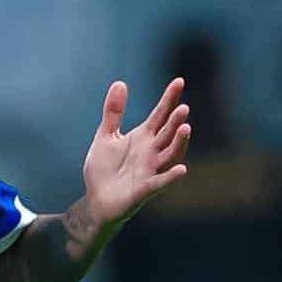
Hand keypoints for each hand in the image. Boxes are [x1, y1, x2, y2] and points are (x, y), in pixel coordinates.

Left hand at [79, 78, 192, 227]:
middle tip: (183, 107)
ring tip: (186, 128)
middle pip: (167, 133)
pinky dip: (171, 177)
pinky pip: (160, 183)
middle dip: (176, 121)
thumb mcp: (105, 136)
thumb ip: (113, 112)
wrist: (95, 200)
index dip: (169, 98)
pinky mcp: (144, 190)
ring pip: (170, 155)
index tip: (179, 81)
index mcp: (143, 137)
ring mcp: (150, 171)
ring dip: (179, 143)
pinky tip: (182, 170)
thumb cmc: (104, 169)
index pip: (160, 114)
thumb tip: (120, 82)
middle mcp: (152, 152)